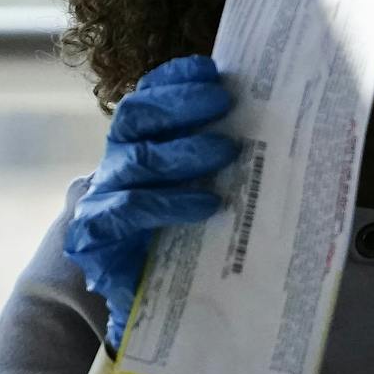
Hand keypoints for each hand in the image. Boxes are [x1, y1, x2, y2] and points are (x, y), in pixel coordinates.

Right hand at [64, 55, 238, 350]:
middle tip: (224, 101)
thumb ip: (221, 155)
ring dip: (184, 152)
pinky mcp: (95, 236)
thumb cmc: (183, 237)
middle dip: (181, 104)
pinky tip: (206, 205)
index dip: (175, 78)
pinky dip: (170, 203)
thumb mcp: (206, 189)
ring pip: (137, 160)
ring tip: (227, 151)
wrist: (147, 303)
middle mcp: (116, 162)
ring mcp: (101, 197)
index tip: (211, 70)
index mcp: (139, 143)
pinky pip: (130, 210)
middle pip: (137, 116)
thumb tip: (278, 121)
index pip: (149, 96)